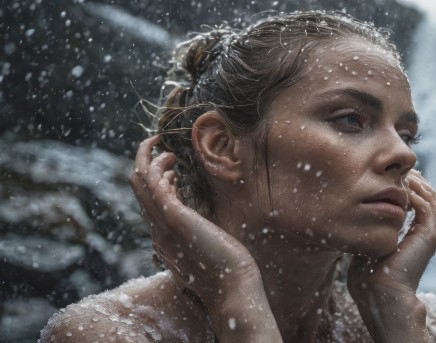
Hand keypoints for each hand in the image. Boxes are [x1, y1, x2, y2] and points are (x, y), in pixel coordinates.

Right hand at [129, 136, 281, 341]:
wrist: (231, 289)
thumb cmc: (226, 272)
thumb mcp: (203, 253)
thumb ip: (195, 239)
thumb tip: (197, 227)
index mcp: (163, 240)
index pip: (145, 204)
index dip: (153, 181)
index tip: (169, 169)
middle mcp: (157, 232)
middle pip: (136, 189)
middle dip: (142, 162)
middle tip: (155, 145)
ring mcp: (163, 226)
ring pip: (140, 183)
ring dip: (150, 160)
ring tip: (168, 152)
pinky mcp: (175, 219)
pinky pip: (155, 186)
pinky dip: (159, 169)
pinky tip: (172, 163)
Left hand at [347, 170, 435, 341]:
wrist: (379, 293)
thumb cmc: (367, 274)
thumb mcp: (368, 241)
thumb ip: (369, 226)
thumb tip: (353, 212)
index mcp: (412, 235)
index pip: (416, 202)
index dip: (406, 185)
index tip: (389, 174)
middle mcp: (423, 233)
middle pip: (427, 195)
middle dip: (413, 179)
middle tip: (398, 168)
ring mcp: (428, 234)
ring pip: (430, 198)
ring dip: (417, 182)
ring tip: (401, 172)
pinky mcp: (428, 236)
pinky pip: (428, 207)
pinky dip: (416, 194)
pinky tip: (401, 187)